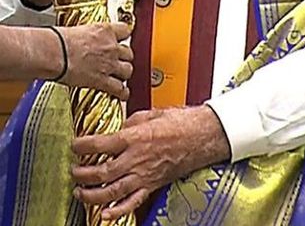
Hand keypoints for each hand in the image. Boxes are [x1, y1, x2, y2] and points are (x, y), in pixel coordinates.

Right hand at [57, 23, 132, 99]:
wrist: (54, 53)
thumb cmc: (58, 41)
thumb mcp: (77, 30)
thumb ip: (87, 35)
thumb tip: (81, 39)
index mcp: (105, 31)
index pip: (125, 30)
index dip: (123, 36)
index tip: (120, 39)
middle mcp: (111, 47)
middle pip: (128, 53)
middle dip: (123, 58)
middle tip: (117, 60)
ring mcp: (109, 64)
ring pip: (127, 70)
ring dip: (123, 74)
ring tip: (119, 76)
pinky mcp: (102, 80)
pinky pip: (119, 88)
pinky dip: (122, 92)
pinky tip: (122, 94)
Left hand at [72, 105, 230, 219]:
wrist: (206, 135)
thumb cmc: (185, 122)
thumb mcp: (155, 113)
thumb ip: (134, 121)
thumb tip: (122, 127)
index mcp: (135, 138)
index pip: (99, 145)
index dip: (82, 146)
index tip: (76, 145)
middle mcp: (136, 159)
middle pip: (100, 172)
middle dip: (81, 174)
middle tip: (74, 170)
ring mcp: (144, 175)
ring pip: (110, 191)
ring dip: (91, 195)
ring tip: (80, 192)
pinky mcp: (153, 185)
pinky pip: (132, 203)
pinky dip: (116, 212)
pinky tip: (104, 214)